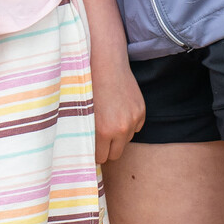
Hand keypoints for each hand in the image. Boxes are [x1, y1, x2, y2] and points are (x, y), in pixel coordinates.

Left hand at [92, 41, 145, 166]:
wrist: (105, 64)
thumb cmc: (88, 87)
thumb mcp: (82, 114)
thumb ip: (86, 135)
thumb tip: (83, 154)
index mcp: (103, 131)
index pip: (101, 158)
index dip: (95, 153)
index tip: (91, 148)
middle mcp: (121, 128)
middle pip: (115, 154)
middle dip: (107, 149)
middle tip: (99, 138)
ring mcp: (133, 120)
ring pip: (126, 140)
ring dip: (118, 135)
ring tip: (108, 117)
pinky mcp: (141, 111)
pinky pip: (136, 127)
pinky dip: (128, 123)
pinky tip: (119, 109)